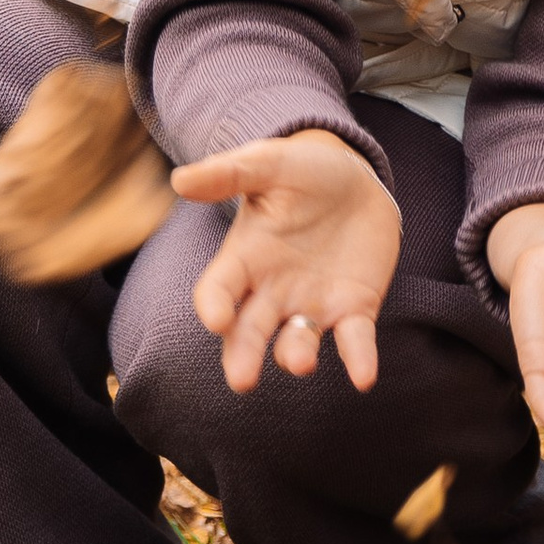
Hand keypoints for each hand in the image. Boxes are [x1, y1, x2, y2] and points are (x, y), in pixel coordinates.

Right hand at [169, 129, 401, 394]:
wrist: (354, 178)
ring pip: (297, 341)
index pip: (219, 290)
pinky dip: (359, 359)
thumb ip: (228, 173)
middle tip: (242, 380)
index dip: (215, 305)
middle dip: (244, 355)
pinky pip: (354, 340)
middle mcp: (272, 292)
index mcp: (244, 258)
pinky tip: (364, 377)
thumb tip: (179, 179)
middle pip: (250, 331)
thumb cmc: (301, 171)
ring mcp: (312, 305)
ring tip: (299, 363)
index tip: (216, 318)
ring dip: (296, 355)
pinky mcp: (353, 309)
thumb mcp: (267, 163)